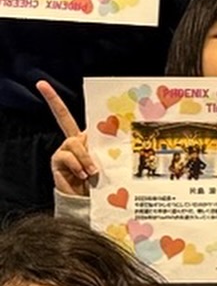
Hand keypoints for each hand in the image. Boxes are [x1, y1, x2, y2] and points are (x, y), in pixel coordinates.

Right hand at [37, 80, 96, 195]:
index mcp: (85, 139)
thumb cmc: (101, 181)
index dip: (55, 100)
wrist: (89, 201)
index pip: (69, 116)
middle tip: (49, 98)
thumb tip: (98, 135)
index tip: (42, 84)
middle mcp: (72, 141)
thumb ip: (103, 146)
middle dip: (55, 103)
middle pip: (63, 118)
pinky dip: (78, 165)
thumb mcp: (106, 160)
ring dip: (86, 158)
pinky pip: (67, 156)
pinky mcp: (57, 161)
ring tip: (93, 172)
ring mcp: (63, 151)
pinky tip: (83, 175)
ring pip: (74, 142)